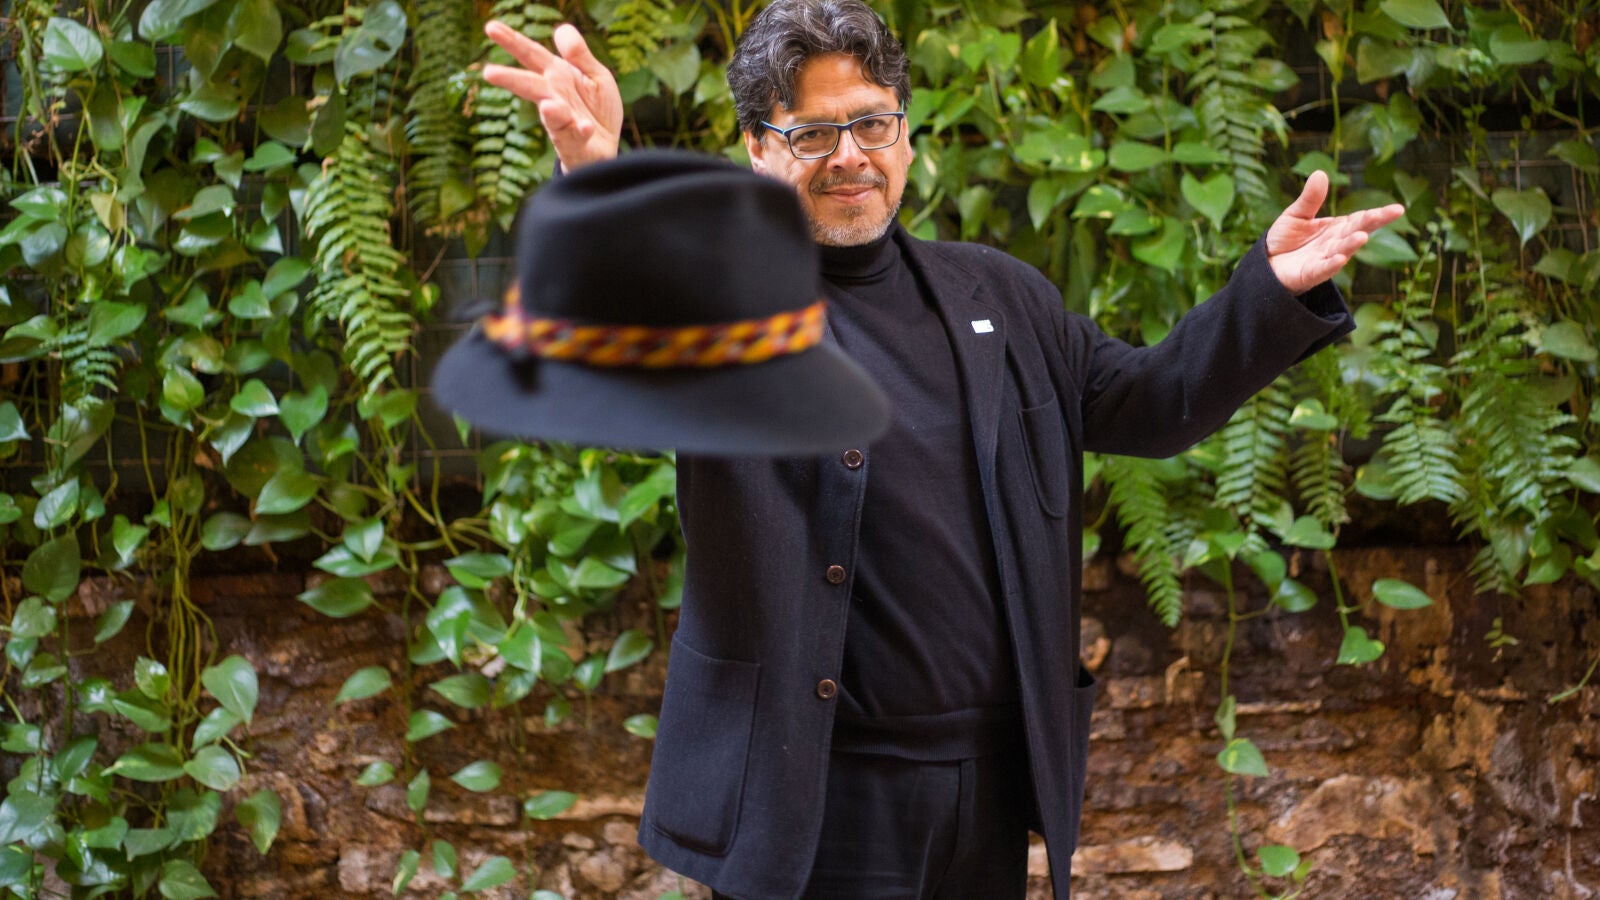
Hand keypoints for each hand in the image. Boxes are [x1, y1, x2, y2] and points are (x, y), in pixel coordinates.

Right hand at [482, 21, 622, 171]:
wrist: (606, 147)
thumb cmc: (595, 109)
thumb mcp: (595, 74)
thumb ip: (579, 55)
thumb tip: (561, 29)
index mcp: (557, 77)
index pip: (532, 55)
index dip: (512, 41)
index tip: (490, 28)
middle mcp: (555, 99)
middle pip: (531, 86)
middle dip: (511, 79)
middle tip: (488, 72)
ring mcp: (565, 123)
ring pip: (554, 116)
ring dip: (551, 112)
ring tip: (548, 105)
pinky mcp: (578, 143)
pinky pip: (577, 137)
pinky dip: (580, 132)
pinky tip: (585, 127)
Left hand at [1266, 170, 1406, 294]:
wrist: (1266, 265)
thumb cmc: (1285, 240)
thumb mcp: (1296, 215)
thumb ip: (1310, 198)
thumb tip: (1321, 173)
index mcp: (1337, 229)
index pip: (1361, 219)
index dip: (1379, 215)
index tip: (1397, 209)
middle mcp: (1336, 244)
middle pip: (1357, 232)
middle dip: (1372, 223)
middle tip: (1390, 213)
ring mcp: (1324, 260)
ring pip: (1342, 251)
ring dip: (1352, 245)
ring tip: (1362, 236)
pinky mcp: (1309, 275)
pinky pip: (1322, 270)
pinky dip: (1331, 265)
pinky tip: (1340, 259)